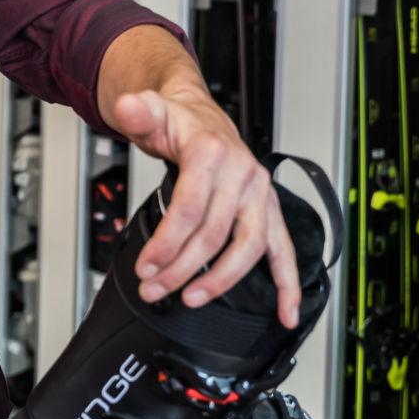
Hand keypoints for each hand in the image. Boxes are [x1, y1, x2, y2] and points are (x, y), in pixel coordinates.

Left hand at [111, 86, 300, 327]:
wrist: (202, 118)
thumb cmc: (178, 123)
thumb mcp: (151, 112)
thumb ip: (138, 111)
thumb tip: (129, 106)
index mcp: (213, 153)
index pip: (190, 208)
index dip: (167, 243)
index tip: (146, 266)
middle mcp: (243, 175)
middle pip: (215, 233)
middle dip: (181, 268)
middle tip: (155, 288)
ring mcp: (260, 195)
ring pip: (249, 247)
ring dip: (221, 279)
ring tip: (192, 298)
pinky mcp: (269, 211)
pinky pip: (284, 250)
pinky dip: (289, 283)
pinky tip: (287, 311)